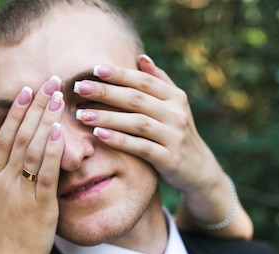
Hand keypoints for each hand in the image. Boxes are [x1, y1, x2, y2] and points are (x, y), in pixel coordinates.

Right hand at [0, 76, 64, 253]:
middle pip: (18, 136)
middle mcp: (3, 181)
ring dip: (44, 121)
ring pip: (31, 150)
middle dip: (34, 106)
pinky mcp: (39, 207)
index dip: (16, 110)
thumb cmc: (5, 232)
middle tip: (49, 81)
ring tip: (57, 98)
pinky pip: (45, 175)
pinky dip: (51, 152)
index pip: (4, 135)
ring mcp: (19, 194)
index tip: (27, 88)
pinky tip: (58, 133)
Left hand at [73, 56, 251, 237]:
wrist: (199, 171)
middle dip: (106, 92)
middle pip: (136, 99)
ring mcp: (174, 137)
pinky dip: (119, 140)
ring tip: (81, 114)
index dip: (120, 74)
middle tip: (79, 88)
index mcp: (176, 98)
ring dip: (107, 117)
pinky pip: (141, 147)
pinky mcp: (169, 159)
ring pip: (137, 123)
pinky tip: (99, 136)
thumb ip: (159, 82)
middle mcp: (176, 114)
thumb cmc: (177, 135)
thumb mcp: (174, 107)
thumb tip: (141, 57)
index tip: (95, 69)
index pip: (144, 81)